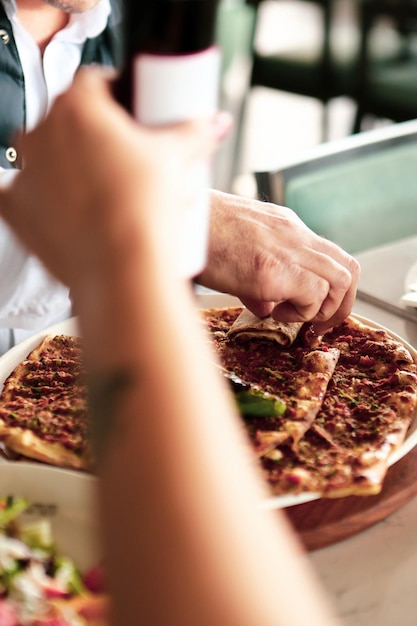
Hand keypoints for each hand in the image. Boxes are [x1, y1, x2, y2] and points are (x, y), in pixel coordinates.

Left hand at [0, 68, 229, 291]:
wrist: (122, 271)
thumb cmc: (146, 211)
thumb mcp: (177, 160)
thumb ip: (196, 131)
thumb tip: (215, 122)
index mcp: (76, 107)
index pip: (94, 82)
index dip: (117, 94)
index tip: (131, 114)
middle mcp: (40, 133)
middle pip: (68, 120)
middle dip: (94, 133)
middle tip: (125, 157)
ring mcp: (23, 173)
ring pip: (47, 156)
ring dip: (69, 164)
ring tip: (105, 189)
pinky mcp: (14, 210)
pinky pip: (28, 194)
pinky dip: (47, 199)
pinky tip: (74, 210)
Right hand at [199, 191, 359, 331]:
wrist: (177, 219)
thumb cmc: (198, 233)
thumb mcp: (239, 249)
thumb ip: (261, 277)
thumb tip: (267, 307)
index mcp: (287, 227)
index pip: (332, 256)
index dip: (336, 289)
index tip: (320, 311)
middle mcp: (294, 235)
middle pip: (348, 269)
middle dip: (340, 305)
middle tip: (318, 325)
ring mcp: (286, 250)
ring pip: (339, 282)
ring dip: (321, 309)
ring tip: (288, 315)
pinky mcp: (272, 270)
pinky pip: (313, 294)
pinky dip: (301, 311)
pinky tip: (272, 311)